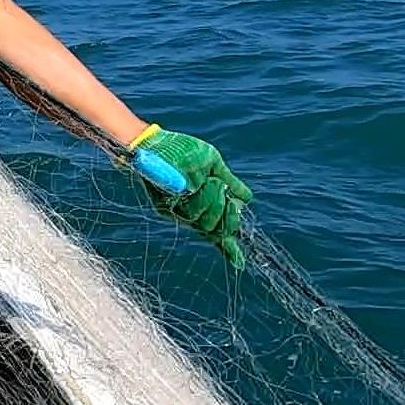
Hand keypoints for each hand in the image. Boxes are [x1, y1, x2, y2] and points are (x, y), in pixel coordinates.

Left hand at [123, 125, 252, 268]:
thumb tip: (247, 199)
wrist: (157, 142)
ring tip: (209, 180)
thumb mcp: (213, 165)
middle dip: (228, 214)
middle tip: (225, 192)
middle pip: (215, 229)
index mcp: (203, 206)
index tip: (240, 263)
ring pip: (205, 221)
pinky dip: (205, 195)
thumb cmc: (184, 151)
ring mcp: (177, 211)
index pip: (217, 233)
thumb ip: (230, 183)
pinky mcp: (165, 206)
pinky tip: (208, 183)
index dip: (229, 249)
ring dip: (214, 200)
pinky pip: (191, 211)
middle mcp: (190, 213)